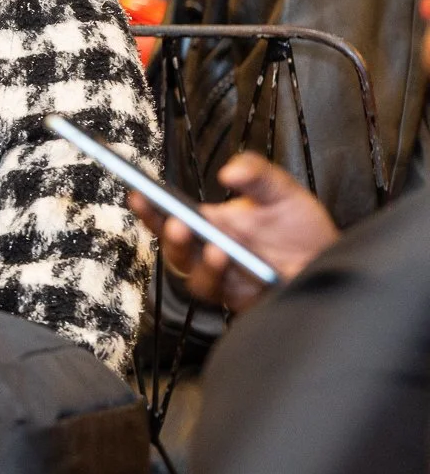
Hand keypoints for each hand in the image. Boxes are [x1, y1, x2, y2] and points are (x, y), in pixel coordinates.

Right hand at [128, 153, 337, 312]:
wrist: (334, 262)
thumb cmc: (301, 229)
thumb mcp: (280, 190)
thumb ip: (256, 174)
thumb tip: (229, 173)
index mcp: (211, 224)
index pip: (169, 217)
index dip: (149, 208)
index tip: (137, 192)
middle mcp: (211, 253)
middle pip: (176, 252)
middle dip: (169, 237)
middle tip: (175, 221)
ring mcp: (227, 280)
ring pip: (196, 279)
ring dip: (201, 264)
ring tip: (216, 247)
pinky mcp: (245, 300)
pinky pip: (227, 296)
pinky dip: (226, 279)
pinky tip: (234, 261)